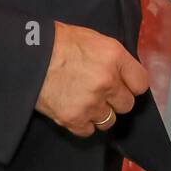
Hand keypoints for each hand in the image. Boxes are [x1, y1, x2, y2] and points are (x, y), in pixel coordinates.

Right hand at [35, 21, 149, 137]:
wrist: (29, 55)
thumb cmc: (61, 42)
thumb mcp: (96, 40)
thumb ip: (115, 60)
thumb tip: (125, 75)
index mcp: (115, 58)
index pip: (141, 83)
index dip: (132, 84)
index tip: (124, 84)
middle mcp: (107, 82)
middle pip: (126, 104)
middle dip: (116, 99)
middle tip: (101, 92)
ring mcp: (91, 102)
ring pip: (109, 120)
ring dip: (100, 113)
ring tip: (86, 101)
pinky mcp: (73, 118)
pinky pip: (89, 130)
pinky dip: (83, 123)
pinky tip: (75, 110)